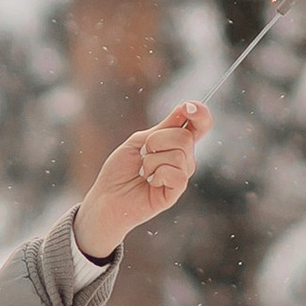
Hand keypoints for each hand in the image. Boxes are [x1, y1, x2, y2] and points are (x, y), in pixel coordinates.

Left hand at [73, 103, 208, 257]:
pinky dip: (157, 175)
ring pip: (179, 154)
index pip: (199, 125)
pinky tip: (150, 183)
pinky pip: (177, 174)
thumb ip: (163, 127)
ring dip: (152, 161)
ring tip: (143, 172)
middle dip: (157, 141)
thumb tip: (186, 107)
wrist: (106, 198)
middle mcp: (183, 159)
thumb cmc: (119, 171)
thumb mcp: (139, 141)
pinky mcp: (175, 192)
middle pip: (185, 137)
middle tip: (143, 154)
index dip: (200, 114)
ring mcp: (181, 176)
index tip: (189, 107)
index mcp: (175, 144)